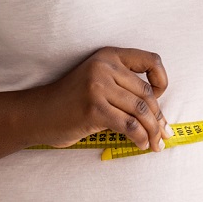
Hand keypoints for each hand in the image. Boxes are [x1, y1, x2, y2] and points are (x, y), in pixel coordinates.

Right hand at [32, 47, 173, 151]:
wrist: (38, 114)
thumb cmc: (71, 102)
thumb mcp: (96, 81)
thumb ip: (122, 86)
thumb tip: (158, 113)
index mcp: (108, 56)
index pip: (150, 60)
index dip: (161, 80)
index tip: (160, 98)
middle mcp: (104, 67)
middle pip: (147, 93)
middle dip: (159, 118)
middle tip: (164, 135)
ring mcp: (98, 87)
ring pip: (140, 111)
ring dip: (153, 131)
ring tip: (156, 145)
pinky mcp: (94, 109)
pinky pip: (129, 125)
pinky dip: (140, 138)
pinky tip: (141, 145)